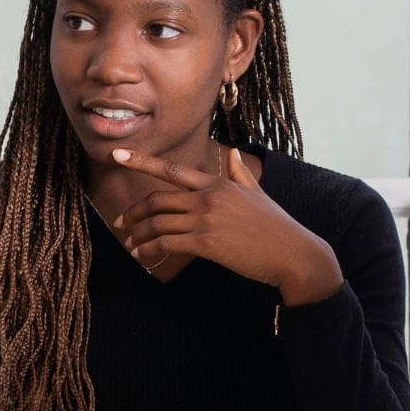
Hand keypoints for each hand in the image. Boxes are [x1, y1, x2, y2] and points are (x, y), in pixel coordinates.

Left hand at [109, 147, 342, 304]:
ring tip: (131, 244)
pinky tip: (143, 256)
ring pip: (159, 223)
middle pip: (158, 199)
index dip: (141, 161)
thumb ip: (240, 173)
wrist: (292, 252)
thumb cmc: (276, 225)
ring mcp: (207, 219)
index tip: (116, 155)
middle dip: (134, 212)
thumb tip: (233, 153)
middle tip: (121, 222)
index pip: (172, 169)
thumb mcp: (257, 193)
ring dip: (139, 235)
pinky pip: (167, 243)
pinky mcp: (207, 242)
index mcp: (217, 183)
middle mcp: (208, 197)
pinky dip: (150, 249)